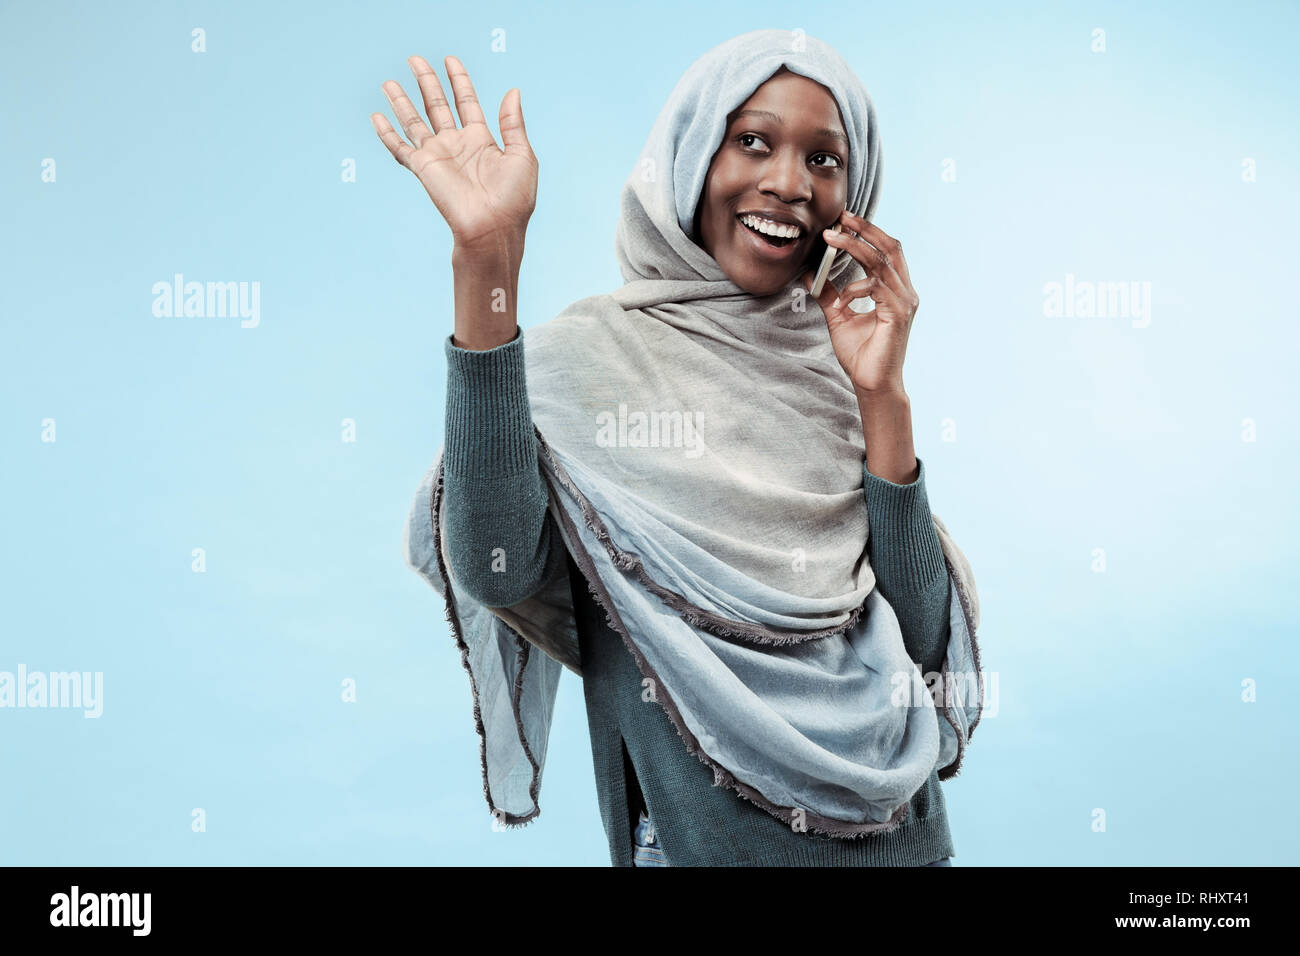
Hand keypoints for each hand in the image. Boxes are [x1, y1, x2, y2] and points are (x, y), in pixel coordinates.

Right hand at [370, 55, 536, 260]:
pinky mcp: (423, 168)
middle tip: (415, 59)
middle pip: (437, 105)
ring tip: (390, 81)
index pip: (466, 102)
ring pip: (415, 121)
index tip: (450, 60)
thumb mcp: (522, 156)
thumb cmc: (513, 199)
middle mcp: (457, 145)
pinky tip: (377, 116)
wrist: (493, 229)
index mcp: (482, 140)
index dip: (459, 81)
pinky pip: (400, 148)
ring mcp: (438, 156)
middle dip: (427, 82)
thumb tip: (514, 91)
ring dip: (402, 101)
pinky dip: (386, 133)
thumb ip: (513, 123)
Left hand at [802, 210, 919, 396]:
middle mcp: (904, 292)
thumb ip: (829, 293)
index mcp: (895, 290)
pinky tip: (841, 300)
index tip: (844, 219)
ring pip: (881, 262)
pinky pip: (876, 288)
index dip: (867, 232)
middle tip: (841, 216)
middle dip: (865, 228)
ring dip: (854, 247)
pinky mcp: (898, 315)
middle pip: (890, 247)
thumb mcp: (839, 317)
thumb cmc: (861, 354)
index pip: (886, 251)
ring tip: (830, 239)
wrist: (872, 385)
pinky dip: (854, 288)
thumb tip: (811, 272)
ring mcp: (904, 302)